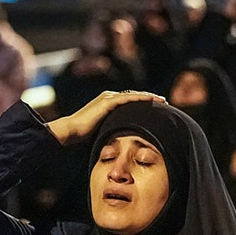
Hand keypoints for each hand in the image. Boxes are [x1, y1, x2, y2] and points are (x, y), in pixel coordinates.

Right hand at [46, 91, 164, 145]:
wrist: (71, 131)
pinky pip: (128, 98)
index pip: (130, 101)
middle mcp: (109, 97)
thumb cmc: (83, 135)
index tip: (156, 107)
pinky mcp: (107, 102)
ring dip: (149, 97)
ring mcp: (108, 98)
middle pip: (134, 96)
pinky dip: (140, 98)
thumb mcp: (102, 130)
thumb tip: (123, 139)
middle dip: (149, 98)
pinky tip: (151, 99)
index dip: (143, 103)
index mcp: (108, 103)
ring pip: (133, 95)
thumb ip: (112, 129)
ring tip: (162, 100)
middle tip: (164, 102)